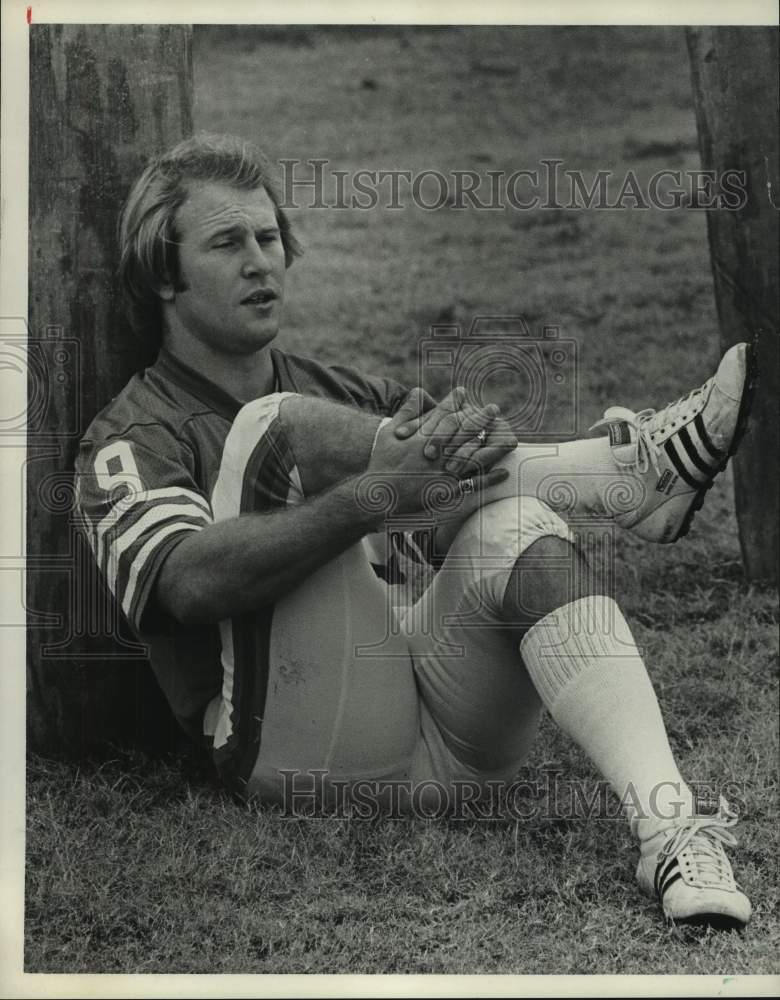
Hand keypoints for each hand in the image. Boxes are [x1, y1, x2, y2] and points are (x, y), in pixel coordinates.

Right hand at [365, 392, 509, 517]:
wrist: (376, 494)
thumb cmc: (380, 464)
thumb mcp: (388, 433)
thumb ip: (406, 412)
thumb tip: (417, 391)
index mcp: (421, 437)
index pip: (441, 415)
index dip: (454, 402)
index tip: (463, 392)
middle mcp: (435, 452)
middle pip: (462, 431)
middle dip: (480, 419)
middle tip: (494, 409)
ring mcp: (441, 471)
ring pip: (472, 455)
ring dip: (490, 444)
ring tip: (507, 435)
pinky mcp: (446, 490)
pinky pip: (473, 483)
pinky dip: (489, 478)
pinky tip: (503, 472)